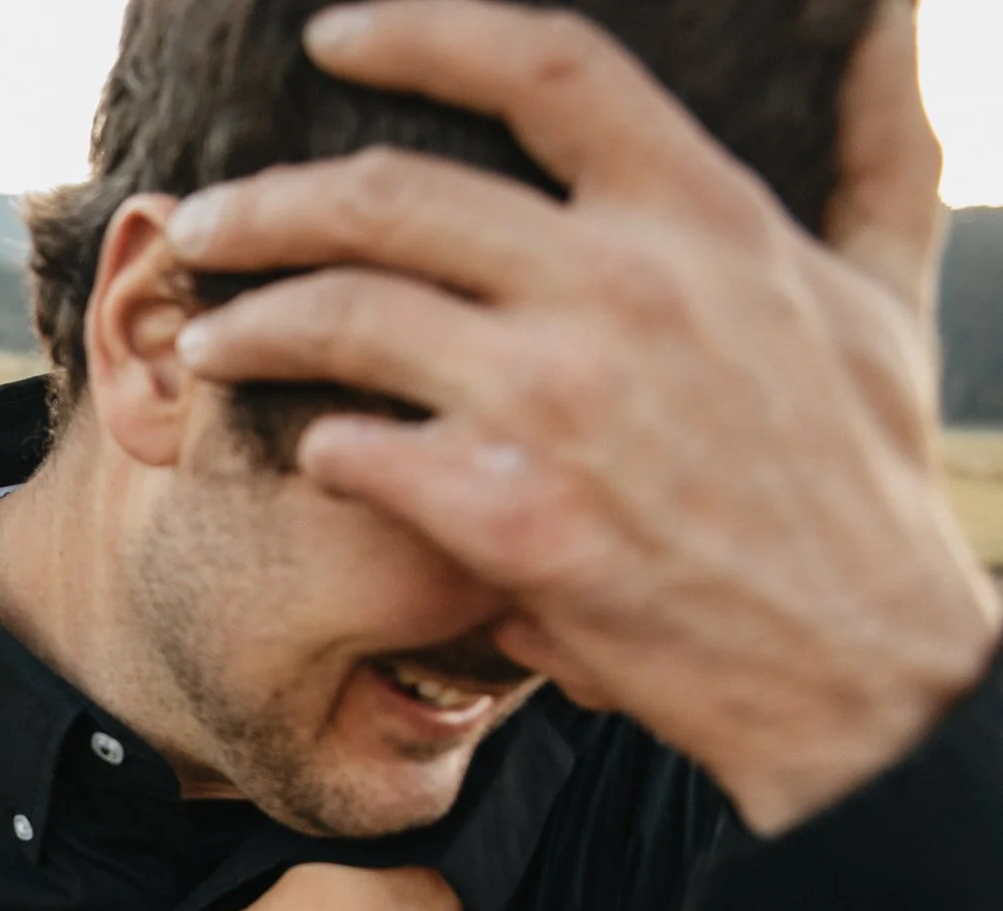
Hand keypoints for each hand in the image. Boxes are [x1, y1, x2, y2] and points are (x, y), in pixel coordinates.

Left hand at [166, 0, 998, 834]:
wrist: (856, 669)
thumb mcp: (885, 299)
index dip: (423, 34)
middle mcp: (622, 287)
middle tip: (202, 224)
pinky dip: (315, 447)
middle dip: (265, 202)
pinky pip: (353, 449)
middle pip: (389, 195)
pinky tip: (309, 453)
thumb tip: (885, 31)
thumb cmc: (863, 486)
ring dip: (247, 324)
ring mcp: (556, 401)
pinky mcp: (506, 515)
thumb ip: (874, 158)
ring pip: (341, 317)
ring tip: (204, 340)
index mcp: (705, 219)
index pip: (545, 67)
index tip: (334, 40)